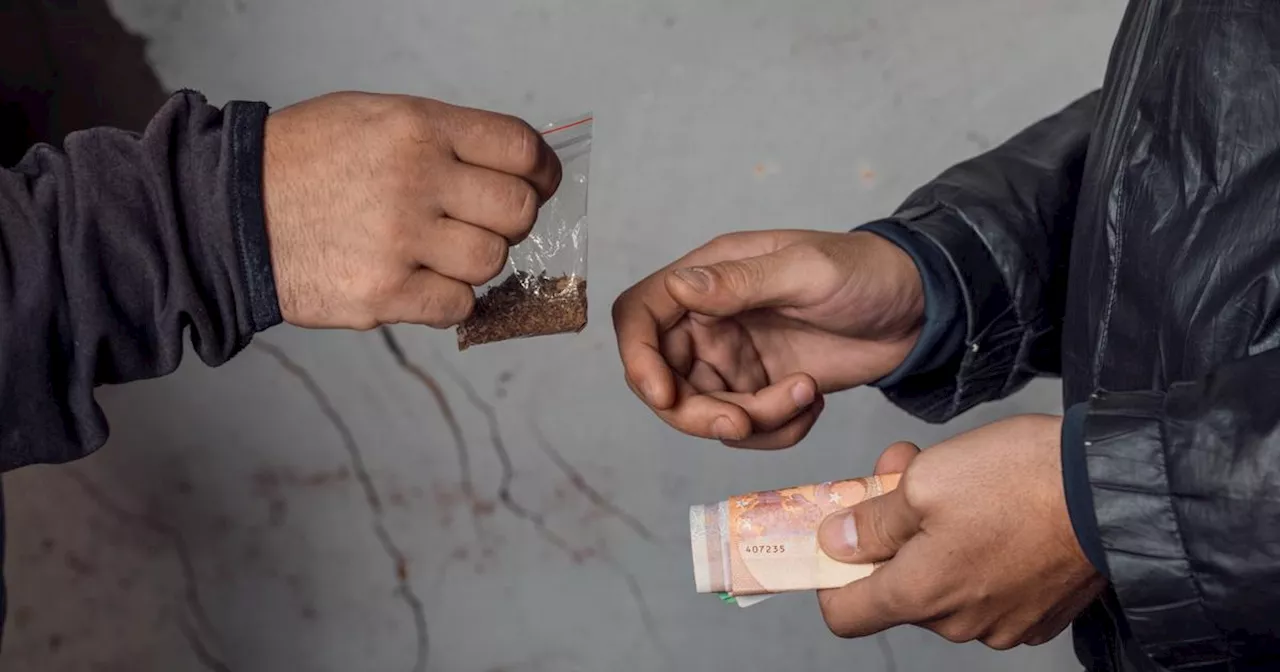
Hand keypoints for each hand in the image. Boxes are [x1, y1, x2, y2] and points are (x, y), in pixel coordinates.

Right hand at [262, 92, 561, 328]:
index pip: (519, 148)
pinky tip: (418, 281)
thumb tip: (518, 168)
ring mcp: (399, 240)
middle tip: (480, 223)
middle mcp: (415, 179)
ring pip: (490, 262)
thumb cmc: (305, 162)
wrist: (228, 212)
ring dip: (474, 261)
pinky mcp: (383, 294)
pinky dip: (447, 299)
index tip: (538, 183)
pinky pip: (457, 305)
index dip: (540, 171)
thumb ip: (445, 139)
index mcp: (417, 127)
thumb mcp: (374, 118)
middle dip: (511, 221)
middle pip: (517, 212)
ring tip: (434, 250)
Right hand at [612, 230, 923, 447]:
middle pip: (664, 379)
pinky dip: (777, 429)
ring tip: (804, 395)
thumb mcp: (806, 271)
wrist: (921, 310)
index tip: (664, 394)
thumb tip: (678, 286)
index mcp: (709, 277)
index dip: (637, 357)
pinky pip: (748, 428)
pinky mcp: (763, 390)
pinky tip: (813, 402)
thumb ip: (740, 283)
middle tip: (743, 422)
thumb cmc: (866, 272)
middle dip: (699, 412)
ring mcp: (735, 358)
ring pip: (707, 412)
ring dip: (751, 420)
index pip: (640, 315)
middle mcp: (711, 319)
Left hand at [815, 414, 1104, 648]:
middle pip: (899, 588)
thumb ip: (872, 520)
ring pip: (946, 583)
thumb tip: (837, 543)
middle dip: (892, 532)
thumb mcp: (924, 480)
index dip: (832, 577)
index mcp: (921, 595)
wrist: (1113, 488)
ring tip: (958, 480)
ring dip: (937, 536)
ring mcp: (1005, 622)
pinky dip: (981, 553)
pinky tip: (998, 510)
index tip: (838, 540)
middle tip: (904, 471)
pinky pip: (990, 587)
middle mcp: (961, 623)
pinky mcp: (1041, 611)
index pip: (846, 615)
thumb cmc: (1019, 479)